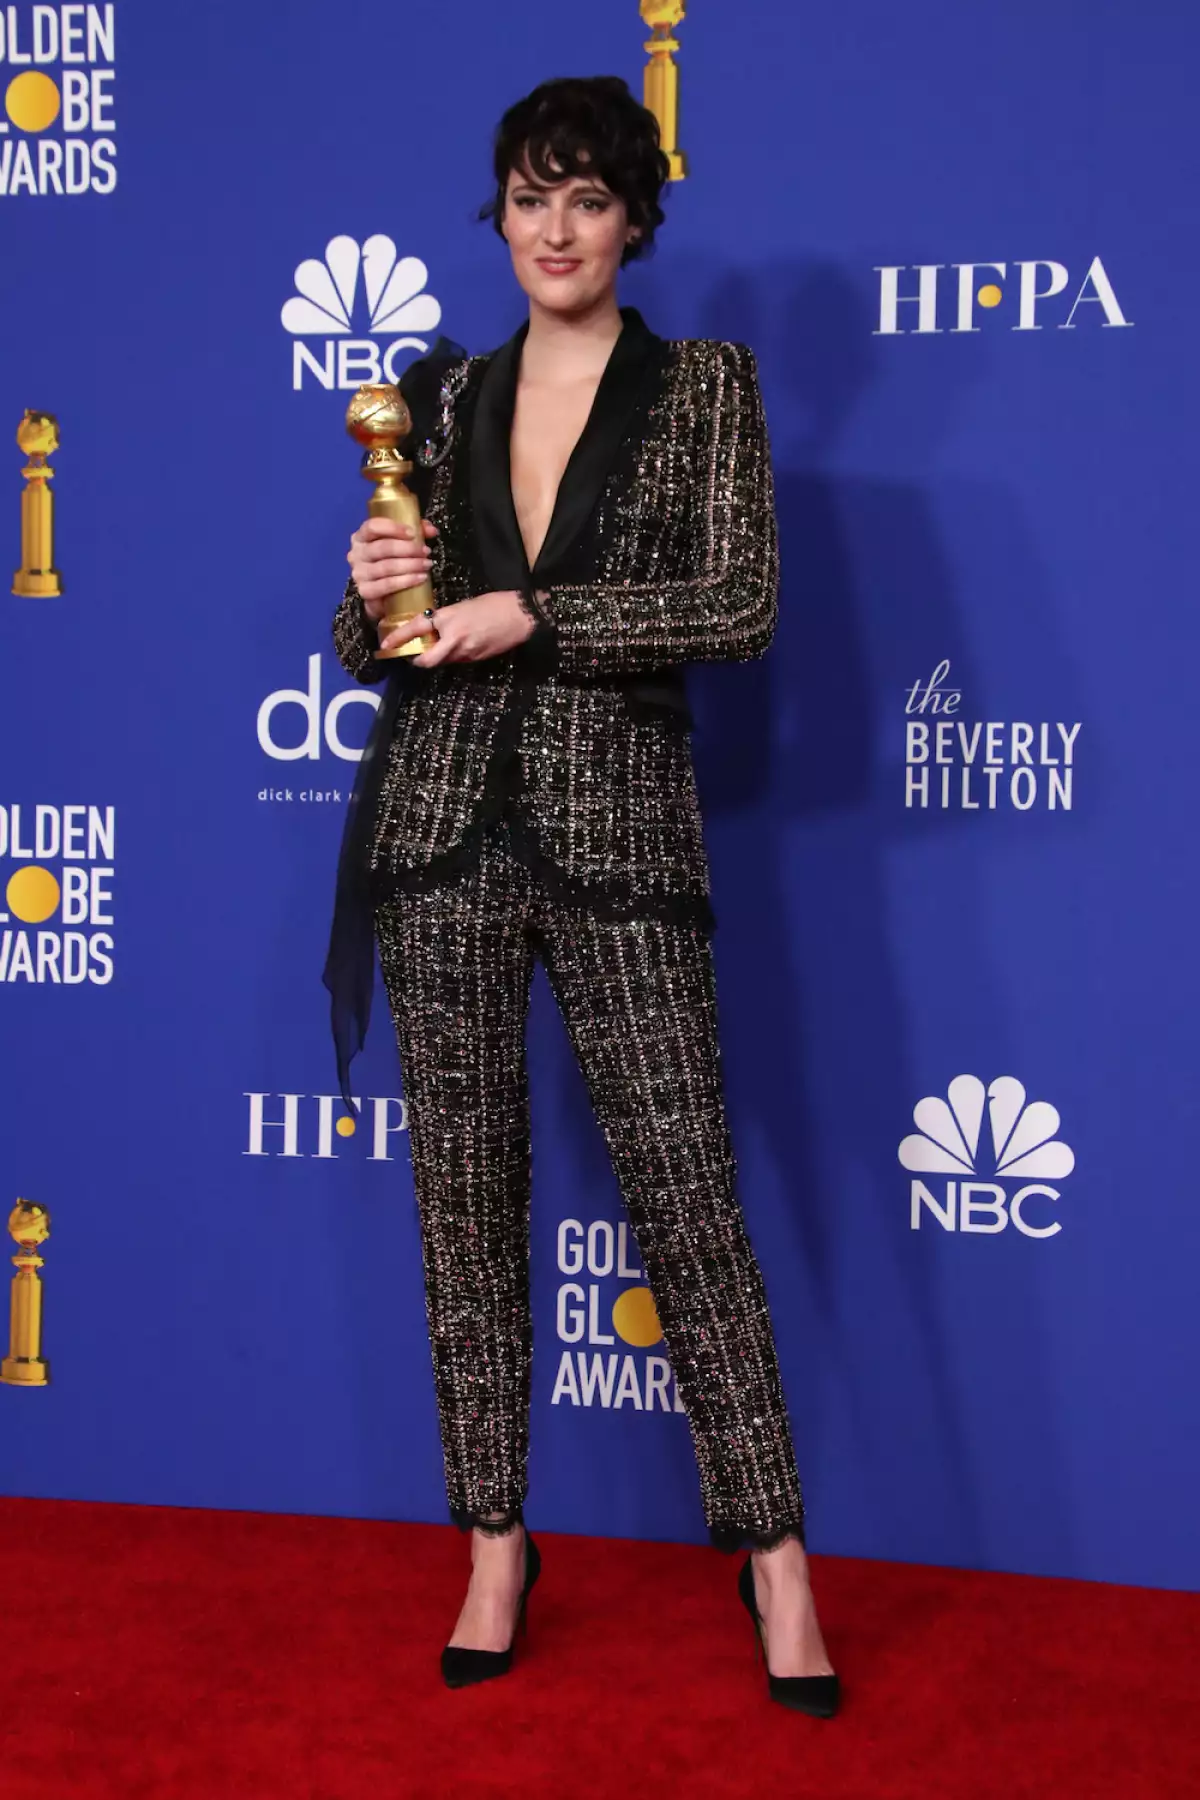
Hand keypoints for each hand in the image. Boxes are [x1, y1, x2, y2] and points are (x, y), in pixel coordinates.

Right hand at [347, 516, 436, 618]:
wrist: (385, 595)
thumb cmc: (391, 562)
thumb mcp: (403, 543)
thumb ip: (417, 532)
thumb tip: (431, 530)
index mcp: (361, 537)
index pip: (372, 527)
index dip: (394, 528)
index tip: (413, 533)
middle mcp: (356, 554)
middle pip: (383, 547)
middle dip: (408, 549)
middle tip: (426, 552)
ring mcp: (359, 574)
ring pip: (387, 567)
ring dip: (411, 565)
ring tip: (427, 564)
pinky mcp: (365, 591)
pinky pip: (387, 585)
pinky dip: (406, 581)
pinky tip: (420, 578)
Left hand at [380, 591, 536, 666]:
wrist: (522, 615)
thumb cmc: (495, 603)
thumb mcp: (464, 605)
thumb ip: (447, 619)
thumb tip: (434, 628)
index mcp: (448, 619)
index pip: (416, 629)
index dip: (398, 638)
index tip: (385, 644)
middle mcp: (454, 639)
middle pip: (426, 660)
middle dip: (415, 660)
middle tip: (409, 655)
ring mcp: (466, 652)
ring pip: (441, 661)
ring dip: (434, 656)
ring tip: (435, 646)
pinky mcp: (476, 659)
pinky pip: (457, 660)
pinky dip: (451, 655)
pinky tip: (458, 645)